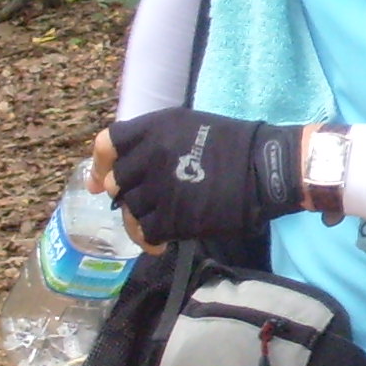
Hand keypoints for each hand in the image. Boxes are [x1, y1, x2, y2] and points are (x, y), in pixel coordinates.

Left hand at [99, 108, 301, 246]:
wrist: (265, 170)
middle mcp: (150, 156)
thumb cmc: (231, 144)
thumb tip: (109, 175)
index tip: (102, 181)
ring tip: (163, 218)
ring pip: (130, 211)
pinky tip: (164, 239)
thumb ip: (149, 141)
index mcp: (153, 129)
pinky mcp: (172, 218)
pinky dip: (151, 239)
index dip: (100, 165)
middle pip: (117, 183)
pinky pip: (145, 233)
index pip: (106, 145)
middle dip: (130, 192)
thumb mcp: (187, 125)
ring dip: (142, 217)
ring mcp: (159, 189)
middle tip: (152, 198)